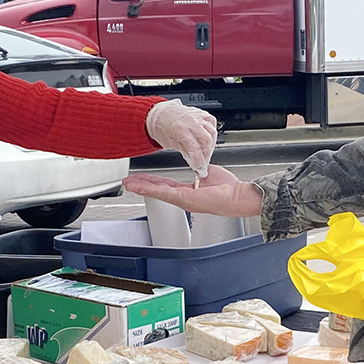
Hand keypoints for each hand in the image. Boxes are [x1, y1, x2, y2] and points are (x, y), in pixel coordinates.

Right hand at [124, 164, 263, 217]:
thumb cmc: (227, 189)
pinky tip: (142, 186)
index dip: (151, 182)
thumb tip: (194, 163)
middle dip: (141, 185)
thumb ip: (197, 170)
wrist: (237, 196)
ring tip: (129, 184)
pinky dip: (151, 189)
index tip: (140, 178)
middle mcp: (183, 198)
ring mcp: (183, 200)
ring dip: (141, 187)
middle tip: (127, 183)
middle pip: (157, 190)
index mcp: (188, 192)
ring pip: (157, 192)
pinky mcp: (185, 199)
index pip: (165, 186)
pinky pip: (165, 193)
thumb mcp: (207, 174)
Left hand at [145, 100, 217, 176]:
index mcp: (180, 129)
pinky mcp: (201, 113)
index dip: (199, 160)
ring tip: (206, 152)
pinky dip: (212, 132)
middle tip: (204, 161)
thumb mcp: (169, 143)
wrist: (160, 113)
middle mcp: (190, 121)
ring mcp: (197, 116)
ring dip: (211, 144)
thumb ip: (184, 151)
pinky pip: (212, 122)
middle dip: (207, 153)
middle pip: (206, 140)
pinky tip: (208, 139)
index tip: (199, 168)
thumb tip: (194, 161)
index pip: (195, 148)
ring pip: (212, 131)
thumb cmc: (161, 126)